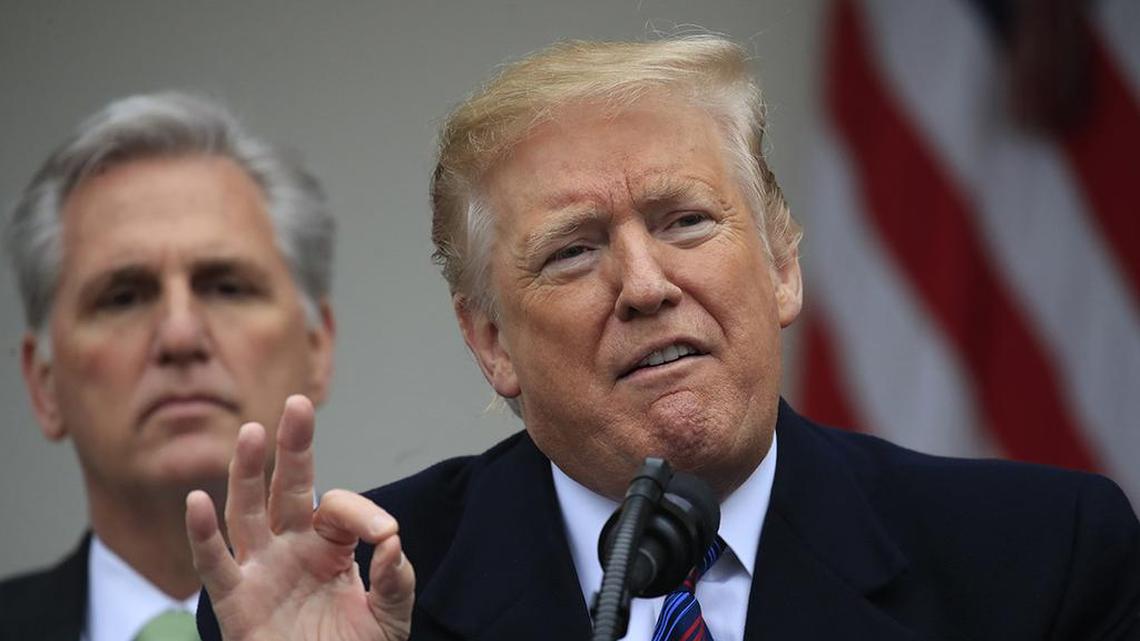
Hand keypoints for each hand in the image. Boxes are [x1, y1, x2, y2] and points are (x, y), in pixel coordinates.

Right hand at [186, 395, 414, 640]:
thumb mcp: (389, 617)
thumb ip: (396, 579)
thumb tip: (392, 540)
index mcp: (329, 546)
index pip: (338, 507)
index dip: (363, 513)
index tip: (385, 536)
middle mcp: (291, 549)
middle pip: (287, 488)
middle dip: (293, 447)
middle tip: (298, 404)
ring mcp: (261, 572)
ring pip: (247, 512)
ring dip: (248, 474)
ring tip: (252, 434)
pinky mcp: (236, 603)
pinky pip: (215, 565)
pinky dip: (203, 535)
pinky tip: (198, 502)